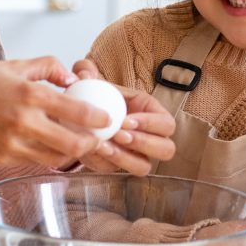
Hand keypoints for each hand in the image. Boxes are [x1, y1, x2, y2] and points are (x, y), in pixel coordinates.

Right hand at [0, 57, 107, 168]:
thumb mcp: (11, 64)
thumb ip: (46, 67)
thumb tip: (70, 78)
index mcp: (29, 94)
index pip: (77, 111)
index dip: (99, 119)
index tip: (109, 120)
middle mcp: (23, 122)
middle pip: (72, 144)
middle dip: (91, 145)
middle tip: (98, 141)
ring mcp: (11, 144)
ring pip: (54, 158)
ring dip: (70, 155)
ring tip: (77, 147)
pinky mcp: (0, 158)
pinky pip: (32, 162)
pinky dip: (45, 157)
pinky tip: (50, 149)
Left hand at [70, 61, 174, 175]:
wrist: (79, 117)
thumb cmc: (95, 96)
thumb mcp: (91, 80)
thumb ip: (87, 72)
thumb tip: (83, 74)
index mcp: (152, 114)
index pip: (166, 124)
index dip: (150, 124)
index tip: (126, 120)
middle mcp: (151, 138)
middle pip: (166, 150)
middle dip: (144, 144)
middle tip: (119, 135)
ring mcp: (137, 156)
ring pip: (144, 167)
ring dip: (126, 158)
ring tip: (104, 146)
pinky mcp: (119, 167)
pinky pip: (118, 172)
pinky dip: (106, 163)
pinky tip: (92, 151)